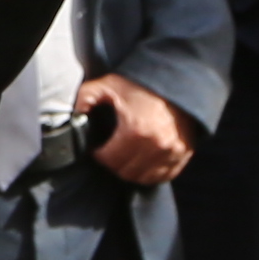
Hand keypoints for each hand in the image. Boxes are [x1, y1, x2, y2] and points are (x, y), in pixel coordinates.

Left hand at [74, 76, 194, 187]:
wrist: (177, 81)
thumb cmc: (142, 85)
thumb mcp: (108, 85)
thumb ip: (85, 98)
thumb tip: (75, 117)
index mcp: (135, 131)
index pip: (109, 160)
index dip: (99, 155)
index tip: (98, 148)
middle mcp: (156, 146)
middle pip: (125, 172)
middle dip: (113, 164)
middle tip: (110, 153)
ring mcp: (172, 152)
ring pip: (143, 178)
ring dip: (131, 171)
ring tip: (125, 158)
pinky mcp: (183, 154)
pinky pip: (163, 176)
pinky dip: (151, 173)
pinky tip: (143, 162)